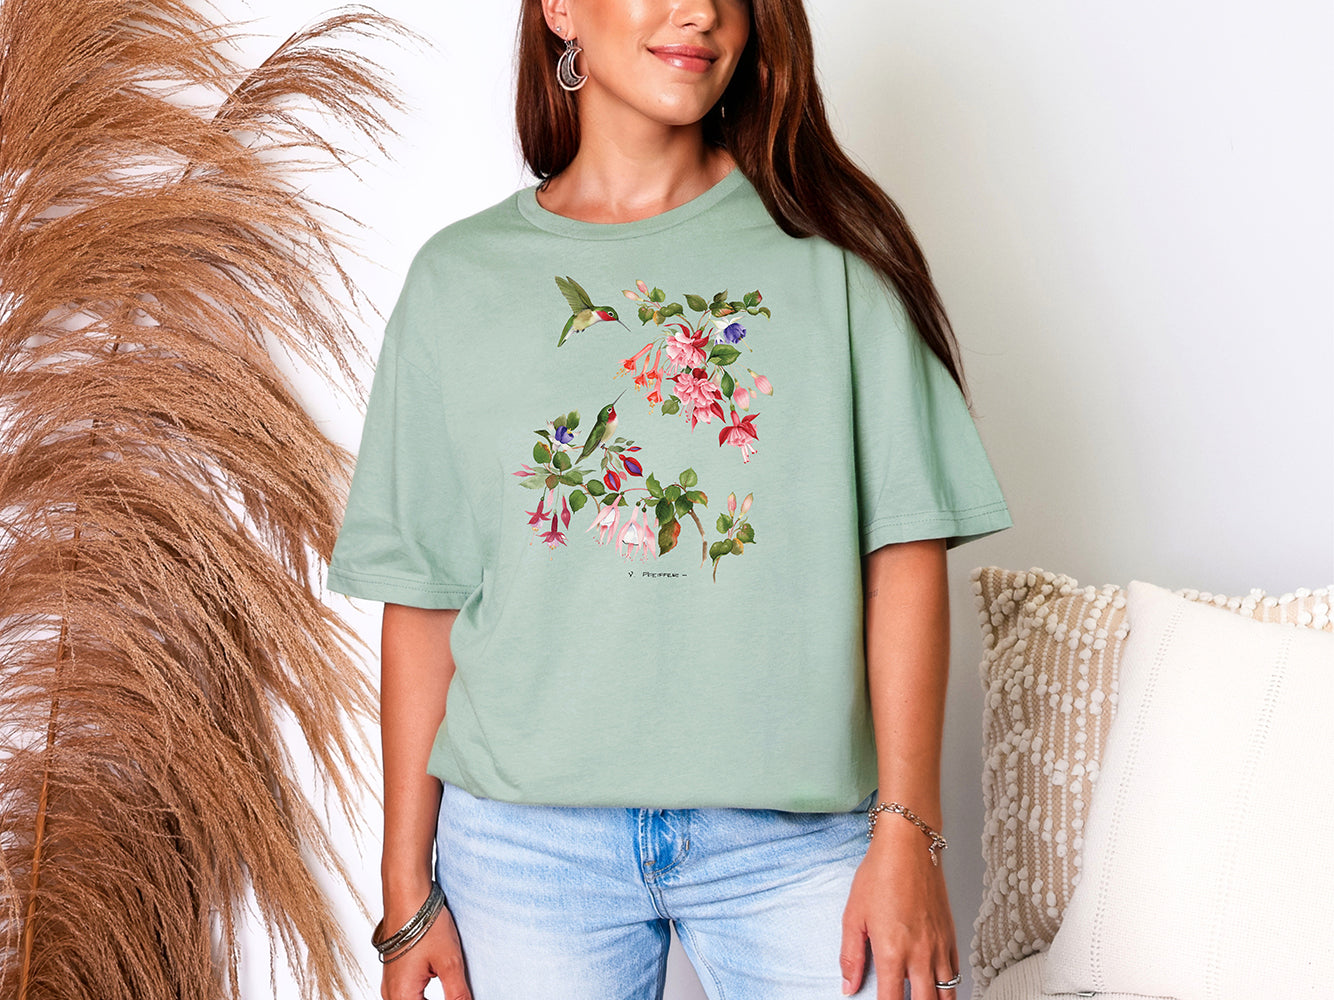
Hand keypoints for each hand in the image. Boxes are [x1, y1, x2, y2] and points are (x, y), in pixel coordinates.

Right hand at [380, 892, 472, 999]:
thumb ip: (458, 994)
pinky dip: (425, 997)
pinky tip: (444, 988)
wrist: (408, 895)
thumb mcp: (449, 962)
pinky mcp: (395, 974)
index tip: (462, 998)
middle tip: (460, 994)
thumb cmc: (425, 924)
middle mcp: (391, 994)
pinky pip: (409, 994)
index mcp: (402, 996)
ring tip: (455, 992)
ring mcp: (391, 984)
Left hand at [839, 819, 959, 997]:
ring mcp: (939, 946)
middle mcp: (920, 954)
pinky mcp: (950, 935)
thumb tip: (848, 985)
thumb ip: (850, 956)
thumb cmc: (880, 874)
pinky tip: (938, 986)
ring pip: (946, 993)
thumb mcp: (853, 916)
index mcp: (892, 952)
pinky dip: (948, 985)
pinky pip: (955, 972)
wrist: (909, 847)